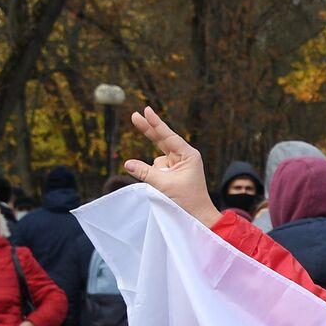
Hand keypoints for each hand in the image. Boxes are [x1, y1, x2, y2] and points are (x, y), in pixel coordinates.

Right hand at [124, 106, 223, 226]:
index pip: (168, 136)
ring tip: (170, 189)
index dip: (156, 123)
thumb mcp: (164, 185)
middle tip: (134, 115)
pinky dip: (156, 177)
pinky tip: (166, 190)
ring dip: (156, 172)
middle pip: (162, 141)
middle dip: (148, 130)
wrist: (198, 216)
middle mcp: (184, 157)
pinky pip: (157, 170)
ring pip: (157, 161)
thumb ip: (145, 172)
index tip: (146, 110)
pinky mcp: (173, 173)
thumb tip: (126, 163)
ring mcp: (178, 165)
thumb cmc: (187, 200)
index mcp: (188, 155)